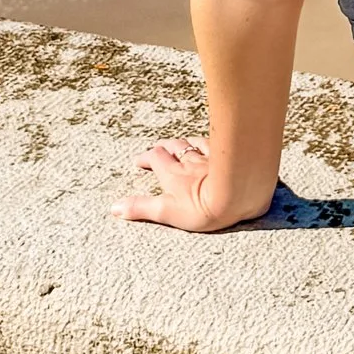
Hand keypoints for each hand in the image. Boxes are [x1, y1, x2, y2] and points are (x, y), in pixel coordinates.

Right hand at [114, 136, 272, 232]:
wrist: (239, 193)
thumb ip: (141, 208)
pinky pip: (216, 143)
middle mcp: (189, 161)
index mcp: (172, 174)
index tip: (140, 160)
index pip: (155, 158)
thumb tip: (114, 208)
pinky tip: (210, 141)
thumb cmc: (203, 206)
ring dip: (184, 143)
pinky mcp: (229, 157)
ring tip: (180, 143)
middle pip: (173, 147)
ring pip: (193, 143)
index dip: (146, 158)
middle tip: (158, 149)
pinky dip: (208, 142)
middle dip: (163, 147)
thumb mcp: (166, 212)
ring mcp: (209, 157)